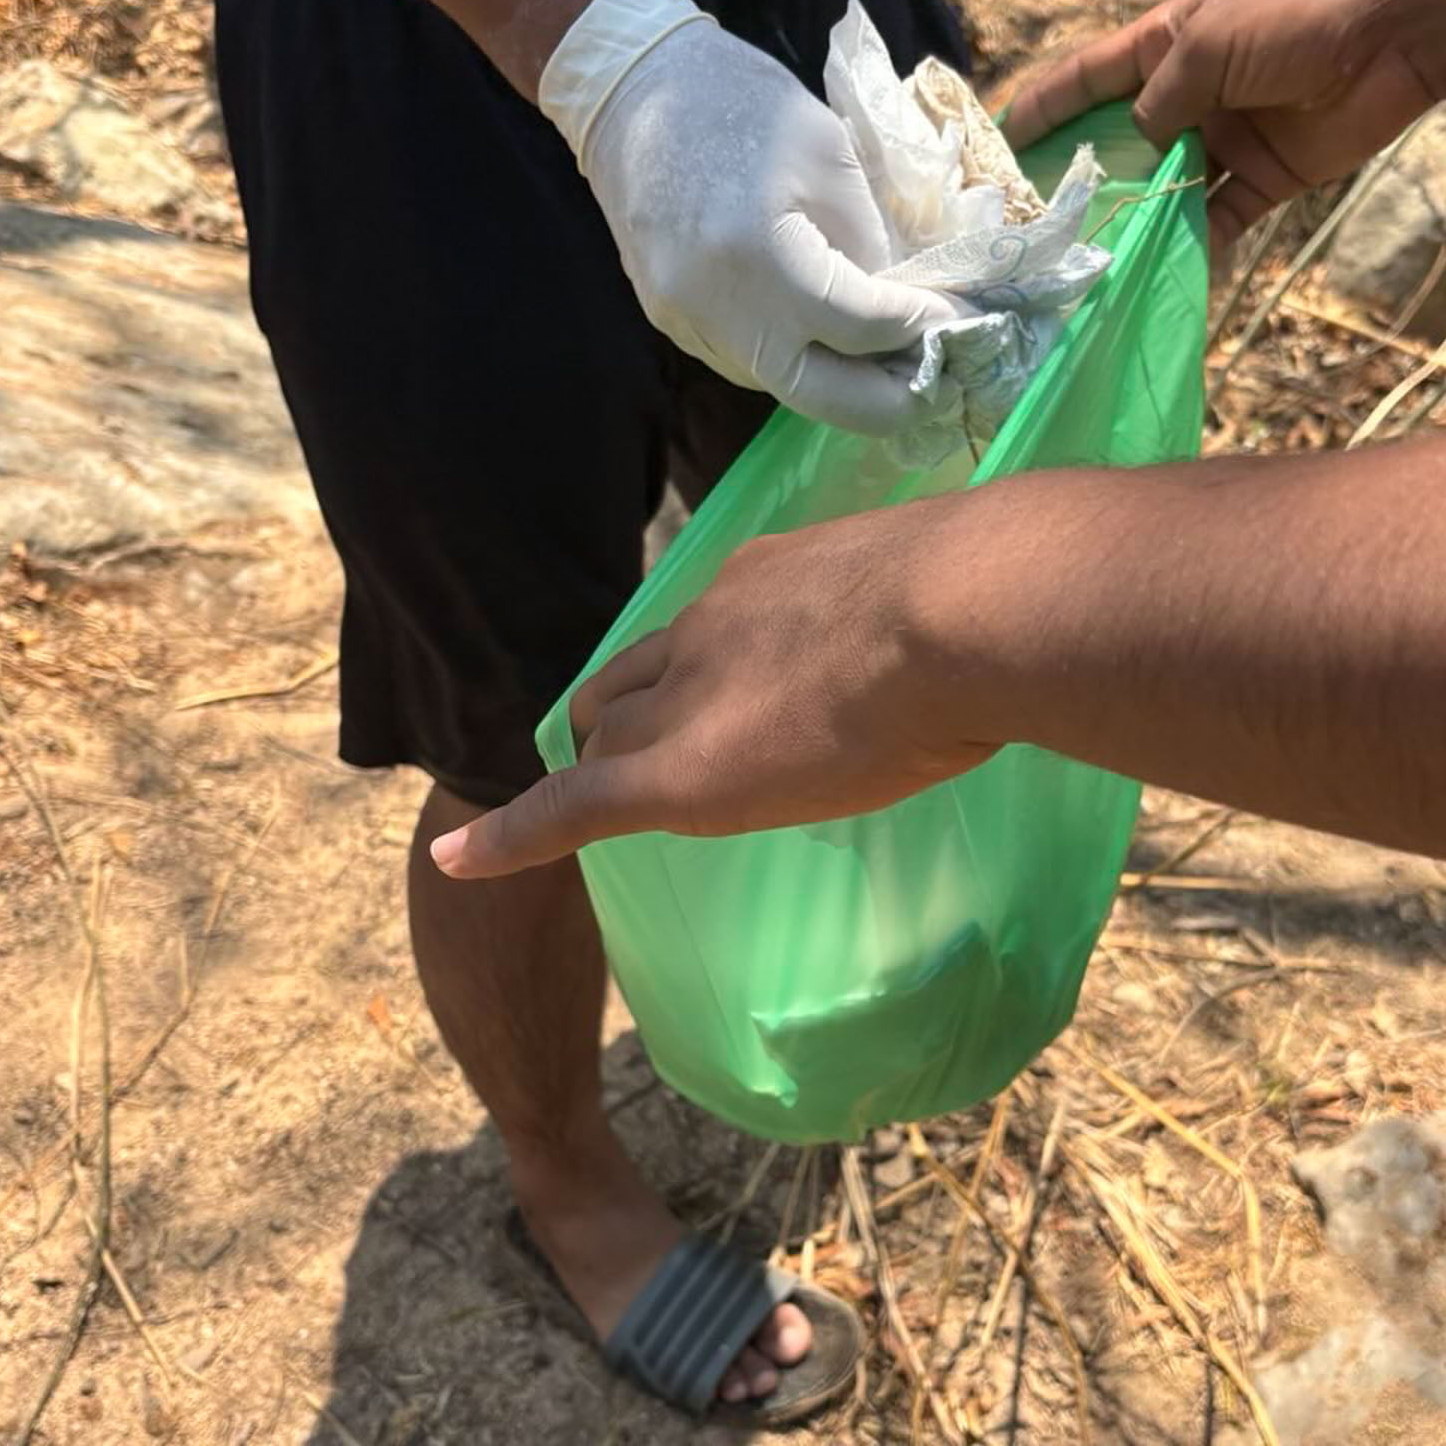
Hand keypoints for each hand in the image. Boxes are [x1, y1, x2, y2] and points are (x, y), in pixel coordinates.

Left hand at [431, 499, 1004, 877]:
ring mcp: (687, 698)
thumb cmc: (986, 608)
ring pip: (611, 743)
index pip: (695, 636)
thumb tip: (980, 638)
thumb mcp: (949, 598)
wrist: (960, 612)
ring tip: (585, 817)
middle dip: (622, 728)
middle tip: (634, 772)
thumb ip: (930, 620)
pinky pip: (570, 807)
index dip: (682, 676)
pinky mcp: (672, 776)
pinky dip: (512, 835)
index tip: (701, 699)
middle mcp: (707, 629)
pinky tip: (459, 860)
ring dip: (605, 776)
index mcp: (768, 584)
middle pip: (630, 688)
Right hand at [540, 0, 959, 431]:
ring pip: (788, 386)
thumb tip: (915, 307)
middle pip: (825, 398)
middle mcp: (718, 310)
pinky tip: (832, 331)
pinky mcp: (676, 324)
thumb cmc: (739, 103)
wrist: (631, 89)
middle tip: (944, 382)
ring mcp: (690, 325)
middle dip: (895, 401)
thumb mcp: (829, 155)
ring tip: (898, 355)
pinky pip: (752, 361)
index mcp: (761, 256)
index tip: (963, 320)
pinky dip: (802, 355)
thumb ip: (872, 242)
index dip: (923, 329)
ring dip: (850, 381)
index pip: (863, 327)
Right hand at [1002, 0, 1445, 251]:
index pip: (1087, 76)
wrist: (1398, 30)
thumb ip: (1159, 98)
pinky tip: (1159, 276)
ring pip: (1165, 187)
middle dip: (1082, 179)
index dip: (1042, 107)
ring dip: (1135, 220)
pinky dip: (1194, 246)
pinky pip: (1218, 219)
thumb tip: (1130, 148)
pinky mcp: (1264, 177)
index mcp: (1165, 42)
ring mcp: (1225, 137)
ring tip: (1089, 262)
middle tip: (1037, 224)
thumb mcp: (1208, 43)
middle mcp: (1188, 92)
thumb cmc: (1297, 13)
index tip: (999, 143)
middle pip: (1120, 141)